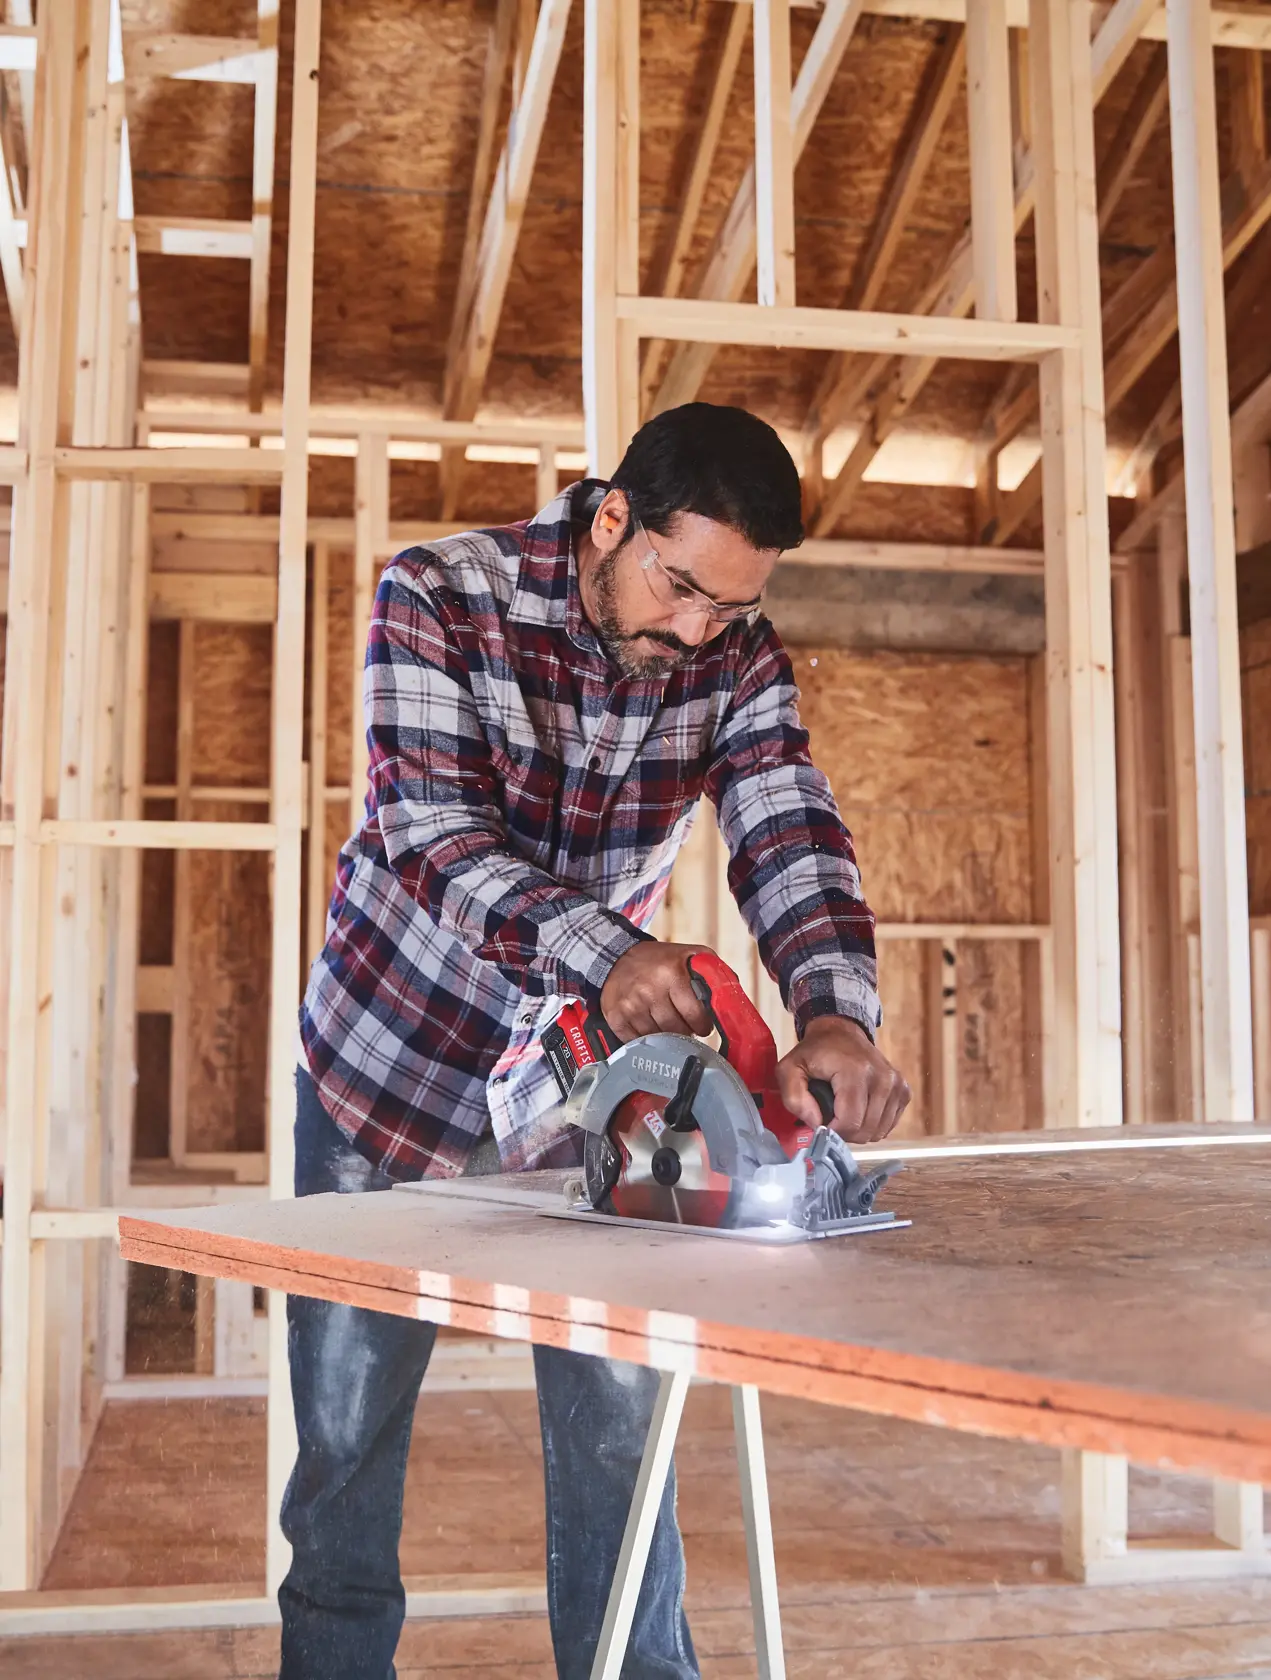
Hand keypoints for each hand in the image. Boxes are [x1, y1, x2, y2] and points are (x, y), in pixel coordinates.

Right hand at [600, 942, 712, 1040]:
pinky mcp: (616, 1017)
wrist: (616, 958)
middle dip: (686, 1032)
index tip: (703, 1025)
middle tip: (687, 1027)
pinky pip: (637, 1041)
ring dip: (666, 1037)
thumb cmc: (658, 960)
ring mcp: (630, 1005)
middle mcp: (649, 990)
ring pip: (658, 1038)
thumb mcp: (688, 955)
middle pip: (677, 1030)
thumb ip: (713, 972)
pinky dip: (646, 1040)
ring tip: (669, 1026)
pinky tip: (650, 1028)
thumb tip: (732, 998)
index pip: (695, 1014)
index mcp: (671, 973)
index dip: (703, 1025)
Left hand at [777, 1016, 910, 1143]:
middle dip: (844, 1132)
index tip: (820, 1123)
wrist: (841, 1032)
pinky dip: (872, 1124)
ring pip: (878, 1132)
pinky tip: (860, 1109)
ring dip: (858, 1129)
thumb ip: (794, 1098)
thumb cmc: (815, 1052)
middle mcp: (882, 1078)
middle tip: (830, 1116)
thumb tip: (817, 1124)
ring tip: (844, 1111)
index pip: (850, 1122)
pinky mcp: (903, 1091)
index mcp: (856, 1071)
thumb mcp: (789, 1069)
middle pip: (865, 1130)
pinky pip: (888, 1125)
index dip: (831, 1132)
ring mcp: (896, 1084)